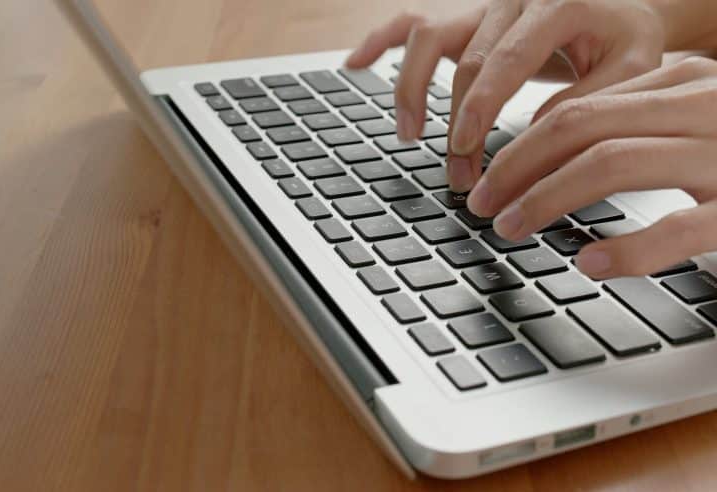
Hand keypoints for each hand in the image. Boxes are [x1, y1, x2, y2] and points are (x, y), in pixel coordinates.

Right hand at [346, 1, 667, 191]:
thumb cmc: (624, 38)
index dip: (479, 107)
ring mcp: (481, 6)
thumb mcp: (630, 68)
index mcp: (556, 4)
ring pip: (426, 36)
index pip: (504, 58)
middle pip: (465, 62)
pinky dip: (379, 42)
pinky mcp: (463, 16)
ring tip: (408, 134)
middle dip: (457, 127)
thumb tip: (532, 138)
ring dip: (410, 87)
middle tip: (461, 178)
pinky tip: (355, 64)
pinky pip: (410, 22)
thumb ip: (586, 101)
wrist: (621, 4)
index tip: (464, 148)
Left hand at [466, 57, 716, 278]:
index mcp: (686, 85)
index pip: (578, 108)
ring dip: (546, 199)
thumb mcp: (695, 120)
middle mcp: (705, 107)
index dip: (519, 146)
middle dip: (516, 168)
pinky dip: (629, 247)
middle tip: (482, 205)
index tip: (488, 178)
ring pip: (613, 161)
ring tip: (511, 228)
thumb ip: (639, 121)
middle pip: (581, 127)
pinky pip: (680, 225)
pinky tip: (590, 262)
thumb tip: (552, 139)